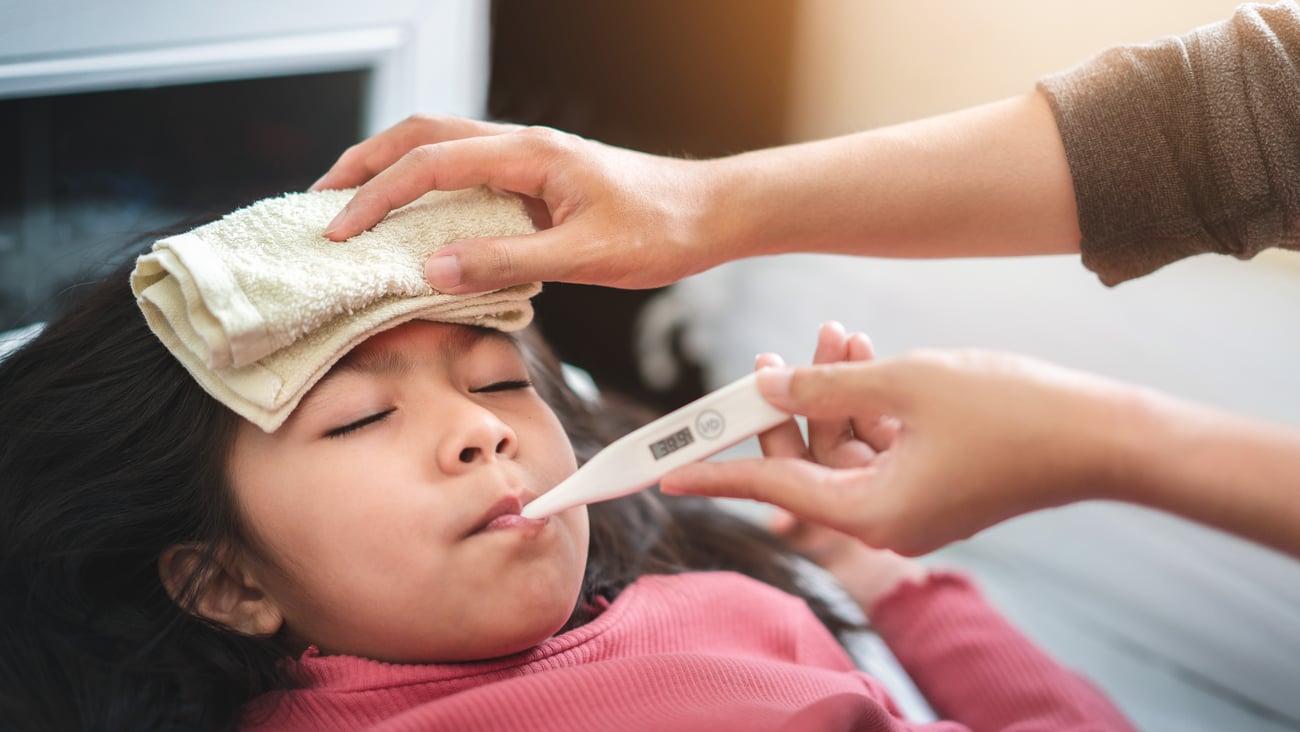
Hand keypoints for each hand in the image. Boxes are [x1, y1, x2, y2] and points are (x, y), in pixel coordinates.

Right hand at [312, 115, 728, 292]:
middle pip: (422, 136)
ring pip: (442, 149)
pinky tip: (417, 223)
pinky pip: (468, 177)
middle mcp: (522, 147)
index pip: (430, 165)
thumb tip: (433, 269)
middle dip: (366, 164)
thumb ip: (508, 262)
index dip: (377, 197)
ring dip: (393, 172)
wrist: (711, 215)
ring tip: (353, 204)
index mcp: (529, 154)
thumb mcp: (585, 255)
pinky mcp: (538, 182)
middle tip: (321, 200)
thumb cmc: (662, 229)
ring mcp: (529, 162)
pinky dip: (429, 192)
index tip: (340, 232)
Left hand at [663, 347, 1134, 555]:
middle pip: (805, 466)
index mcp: (870, 512)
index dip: (714, 474)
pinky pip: (879, 449)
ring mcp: (912, 507)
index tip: (663, 473)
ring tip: (838, 333)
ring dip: (833, 393)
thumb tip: (769, 384)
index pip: (772, 489)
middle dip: (787, 407)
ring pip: (844, 450)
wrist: (1102, 434)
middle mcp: (885, 521)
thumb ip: (826, 384)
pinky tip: (867, 354)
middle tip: (770, 355)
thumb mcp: (903, 383)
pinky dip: (868, 407)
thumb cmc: (1011, 411)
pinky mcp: (934, 488)